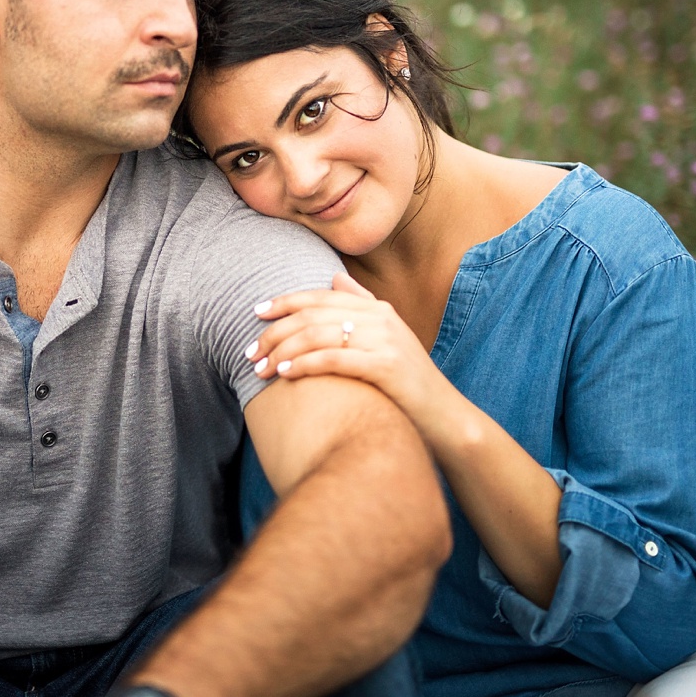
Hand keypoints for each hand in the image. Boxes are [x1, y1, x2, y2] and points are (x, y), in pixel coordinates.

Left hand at [248, 272, 445, 418]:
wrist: (445, 418)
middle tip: (250, 351)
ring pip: (319, 334)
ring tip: (260, 369)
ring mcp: (385, 340)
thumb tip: (335, 278)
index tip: (255, 312)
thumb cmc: (407, 384)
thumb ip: (362, 307)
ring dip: (282, 351)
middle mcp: (381, 318)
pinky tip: (285, 374)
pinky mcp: (387, 366)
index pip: (320, 296)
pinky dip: (304, 364)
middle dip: (275, 332)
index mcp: (377, 309)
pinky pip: (335, 359)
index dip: (284, 301)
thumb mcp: (387, 339)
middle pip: (313, 315)